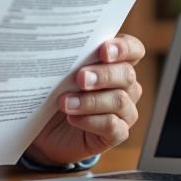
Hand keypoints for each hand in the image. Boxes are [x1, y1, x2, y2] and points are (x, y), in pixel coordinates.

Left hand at [23, 34, 144, 166]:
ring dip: (90, 101)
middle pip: (127, 74)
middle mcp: (126, 86)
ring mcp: (125, 111)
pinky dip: (90, 121)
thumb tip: (59, 47)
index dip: (124, 48)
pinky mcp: (117, 134)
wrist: (47, 129)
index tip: (104, 51)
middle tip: (81, 78)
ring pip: (119, 100)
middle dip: (103, 75)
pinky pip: (112, 126)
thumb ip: (69, 60)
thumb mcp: (60, 73)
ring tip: (65, 102)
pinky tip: (72, 118)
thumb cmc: (56, 93)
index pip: (133, 50)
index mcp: (116, 64)